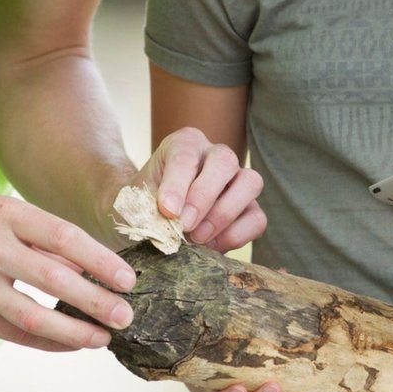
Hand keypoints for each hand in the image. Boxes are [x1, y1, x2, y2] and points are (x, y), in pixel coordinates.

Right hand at [0, 190, 137, 352]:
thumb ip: (38, 238)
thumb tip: (85, 266)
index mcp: (5, 213)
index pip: (65, 237)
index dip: (100, 260)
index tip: (128, 278)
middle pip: (55, 279)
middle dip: (96, 301)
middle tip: (125, 314)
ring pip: (33, 314)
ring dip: (73, 331)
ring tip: (101, 337)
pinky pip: (11, 332)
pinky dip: (45, 341)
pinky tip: (69, 344)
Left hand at [134, 127, 265, 251]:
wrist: (151, 224)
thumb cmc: (141, 207)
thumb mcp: (135, 203)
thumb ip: (147, 208)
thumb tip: (171, 221)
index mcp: (184, 145)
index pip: (186, 155)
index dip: (178, 184)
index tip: (167, 211)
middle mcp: (215, 156)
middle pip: (225, 161)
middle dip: (204, 196)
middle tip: (185, 225)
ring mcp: (237, 181)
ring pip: (251, 183)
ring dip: (224, 214)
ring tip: (198, 238)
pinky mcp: (249, 209)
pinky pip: (257, 218)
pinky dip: (236, 235)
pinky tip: (211, 247)